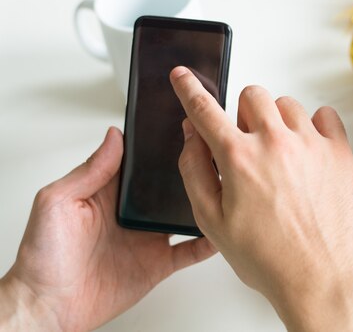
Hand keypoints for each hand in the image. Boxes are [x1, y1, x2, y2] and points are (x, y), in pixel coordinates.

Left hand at [0, 127, 215, 331]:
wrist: (48, 308)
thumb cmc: (43, 258)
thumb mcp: (57, 202)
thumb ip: (88, 171)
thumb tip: (113, 137)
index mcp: (109, 193)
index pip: (141, 163)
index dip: (159, 147)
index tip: (181, 133)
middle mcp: (132, 213)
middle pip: (168, 186)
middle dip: (190, 172)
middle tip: (210, 156)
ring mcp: (147, 238)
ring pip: (184, 214)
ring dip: (203, 202)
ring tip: (221, 188)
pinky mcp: (158, 263)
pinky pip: (190, 251)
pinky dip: (207, 242)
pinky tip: (219, 230)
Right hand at [170, 67, 352, 331]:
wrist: (320, 277)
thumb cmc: (269, 257)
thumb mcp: (212, 221)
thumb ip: (195, 170)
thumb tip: (191, 136)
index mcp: (239, 158)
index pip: (205, 110)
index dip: (188, 89)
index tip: (183, 77)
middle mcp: (276, 142)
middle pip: (253, 95)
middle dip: (244, 115)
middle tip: (248, 143)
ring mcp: (311, 144)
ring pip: (288, 104)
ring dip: (278, 122)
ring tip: (280, 155)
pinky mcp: (339, 152)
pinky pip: (326, 115)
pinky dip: (314, 126)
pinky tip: (308, 150)